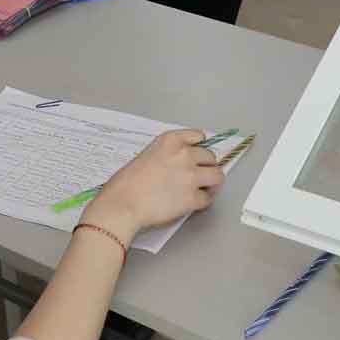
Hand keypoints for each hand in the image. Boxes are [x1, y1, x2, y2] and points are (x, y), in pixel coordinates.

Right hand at [84, 129, 225, 236]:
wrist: (122, 204)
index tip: (198, 155)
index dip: (199, 148)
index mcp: (171, 140)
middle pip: (210, 157)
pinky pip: (207, 198)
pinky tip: (192, 202)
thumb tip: (182, 163)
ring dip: (211, 183)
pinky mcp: (192, 197)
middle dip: (206, 167)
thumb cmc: (126, 184)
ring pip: (217, 176)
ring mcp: (190, 176)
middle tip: (198, 176)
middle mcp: (184, 154)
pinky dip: (202, 201)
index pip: (199, 136)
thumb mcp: (147, 154)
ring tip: (203, 189)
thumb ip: (168, 154)